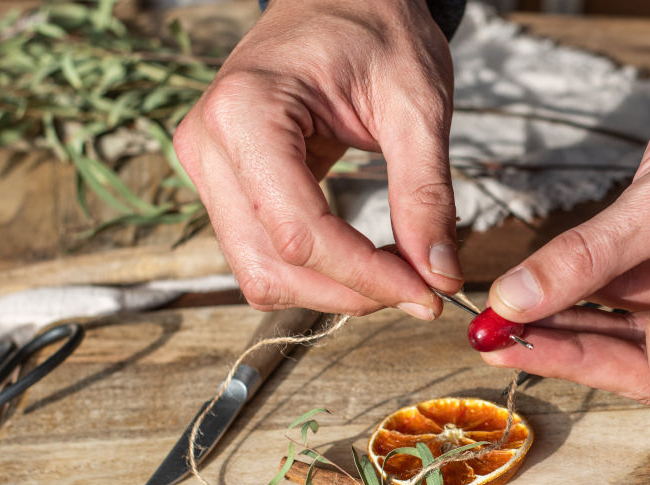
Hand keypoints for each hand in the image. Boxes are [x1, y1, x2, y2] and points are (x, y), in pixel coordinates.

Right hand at [173, 0, 462, 318]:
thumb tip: (440, 273)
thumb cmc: (375, 26)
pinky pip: (261, 253)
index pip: (300, 233)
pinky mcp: (224, 184)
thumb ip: (425, 193)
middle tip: (419, 291)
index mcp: (246, 112)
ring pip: (261, 272)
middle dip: (349, 292)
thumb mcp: (415, 104)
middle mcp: (209, 145)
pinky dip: (316, 271)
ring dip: (331, 290)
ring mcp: (209, 167)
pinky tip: (364, 261)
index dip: (366, 277)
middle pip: (271, 265)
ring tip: (396, 276)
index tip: (427, 294)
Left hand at [479, 49, 649, 428]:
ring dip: (566, 325)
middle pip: (643, 375)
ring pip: (628, 344)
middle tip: (492, 339)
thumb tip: (509, 302)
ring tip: (496, 319)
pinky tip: (532, 292)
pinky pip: (631, 309)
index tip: (645, 287)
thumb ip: (586, 259)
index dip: (649, 351)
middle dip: (571, 349)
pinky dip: (587, 298)